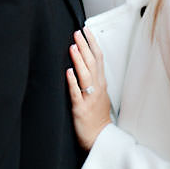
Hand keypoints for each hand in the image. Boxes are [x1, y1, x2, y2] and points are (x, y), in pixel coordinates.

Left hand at [66, 27, 111, 150]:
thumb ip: (94, 78)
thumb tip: (85, 62)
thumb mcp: (100, 93)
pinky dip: (73, 82)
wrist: (99, 137)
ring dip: (79, 60)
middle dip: (85, 46)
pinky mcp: (81, 108)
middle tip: (77, 33)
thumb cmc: (97, 117)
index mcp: (101, 84)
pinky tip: (68, 72)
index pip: (98, 58)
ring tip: (73, 47)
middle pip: (93, 63)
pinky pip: (77, 93)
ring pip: (86, 75)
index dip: (92, 43)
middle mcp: (97, 88)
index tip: (86, 30)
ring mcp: (89, 98)